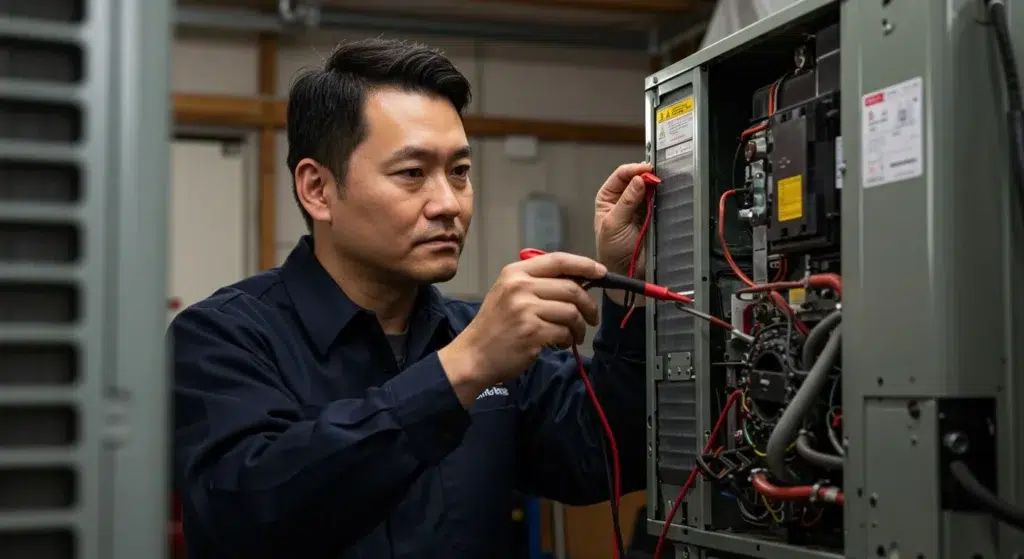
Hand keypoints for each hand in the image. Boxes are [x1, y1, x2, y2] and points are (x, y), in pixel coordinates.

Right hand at [438, 252, 605, 405]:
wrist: (474, 355)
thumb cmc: (496, 325)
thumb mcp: (509, 293)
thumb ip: (538, 283)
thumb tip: (580, 279)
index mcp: (515, 273)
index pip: (558, 260)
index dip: (584, 264)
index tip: (601, 272)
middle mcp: (519, 287)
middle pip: (571, 288)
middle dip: (588, 304)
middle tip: (591, 317)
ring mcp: (525, 310)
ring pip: (572, 312)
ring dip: (579, 326)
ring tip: (574, 335)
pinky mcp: (532, 332)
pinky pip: (564, 332)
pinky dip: (568, 339)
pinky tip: (560, 343)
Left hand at [594, 162, 654, 277]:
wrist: (627, 271)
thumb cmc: (612, 251)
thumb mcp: (614, 224)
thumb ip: (626, 202)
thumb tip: (638, 180)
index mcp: (608, 198)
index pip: (620, 175)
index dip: (633, 170)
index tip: (645, 170)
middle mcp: (623, 199)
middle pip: (636, 178)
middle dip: (646, 176)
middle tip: (656, 177)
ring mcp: (639, 206)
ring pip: (649, 188)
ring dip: (656, 186)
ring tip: (661, 185)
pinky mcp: (652, 215)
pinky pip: (659, 201)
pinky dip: (662, 197)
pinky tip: (665, 196)